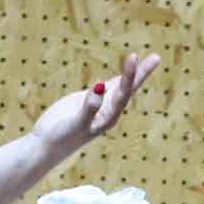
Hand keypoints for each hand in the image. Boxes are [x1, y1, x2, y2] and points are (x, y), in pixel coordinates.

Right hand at [29, 52, 162, 158]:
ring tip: (142, 60)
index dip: (129, 75)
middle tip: (157, 57)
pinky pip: (106, 88)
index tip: (133, 56)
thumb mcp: (75, 123)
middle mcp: (107, 112)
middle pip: (128, 89)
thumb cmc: (60, 138)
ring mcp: (98, 106)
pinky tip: (124, 73)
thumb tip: (98, 88)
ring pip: (119, 86)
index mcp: (108, 118)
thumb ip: (88, 108)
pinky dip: (116, 79)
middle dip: (141, 73)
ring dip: (131, 74)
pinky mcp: (88, 102)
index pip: (123, 93)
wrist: (46, 146)